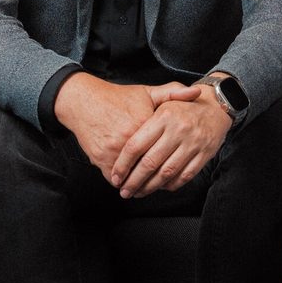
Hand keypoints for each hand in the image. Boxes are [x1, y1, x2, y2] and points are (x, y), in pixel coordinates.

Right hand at [55, 73, 200, 180]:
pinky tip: (127, 184)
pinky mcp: (101, 158)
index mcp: (145, 123)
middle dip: (157, 180)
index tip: (178, 170)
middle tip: (163, 187)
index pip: (165, 149)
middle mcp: (130, 138)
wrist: (84, 101)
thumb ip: (173, 93)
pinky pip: (114, 177)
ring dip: (138, 185)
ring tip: (145, 190)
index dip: (173, 162)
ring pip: (132, 176)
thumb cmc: (118, 98)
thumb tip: (197, 92)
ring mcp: (114, 150)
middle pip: (149, 167)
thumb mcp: (147, 92)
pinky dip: (121, 182)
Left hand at [111, 90, 231, 197]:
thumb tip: (120, 138)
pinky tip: (160, 187)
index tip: (115, 176)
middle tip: (124, 191)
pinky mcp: (205, 154)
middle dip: (134, 181)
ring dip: (150, 187)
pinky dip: (171, 185)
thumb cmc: (183, 107)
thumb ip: (142, 115)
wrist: (217, 106)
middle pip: (150, 163)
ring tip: (138, 193)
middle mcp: (178, 130)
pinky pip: (185, 175)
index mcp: (164, 116)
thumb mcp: (163, 100)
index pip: (136, 145)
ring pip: (167, 173)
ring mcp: (193, 143)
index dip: (123, 164)